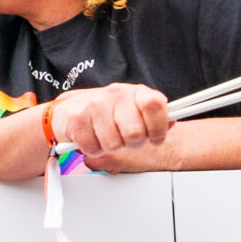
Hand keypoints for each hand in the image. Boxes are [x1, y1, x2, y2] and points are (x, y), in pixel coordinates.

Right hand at [50, 84, 171, 165]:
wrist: (69, 111)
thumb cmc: (106, 113)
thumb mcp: (133, 109)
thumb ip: (153, 117)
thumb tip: (171, 122)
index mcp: (135, 92)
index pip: (155, 105)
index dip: (158, 127)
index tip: (155, 137)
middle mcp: (116, 94)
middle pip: (135, 133)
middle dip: (131, 144)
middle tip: (124, 139)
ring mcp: (95, 105)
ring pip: (114, 144)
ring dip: (110, 147)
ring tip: (105, 137)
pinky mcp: (77, 119)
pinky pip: (94, 149)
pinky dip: (93, 150)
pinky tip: (91, 138)